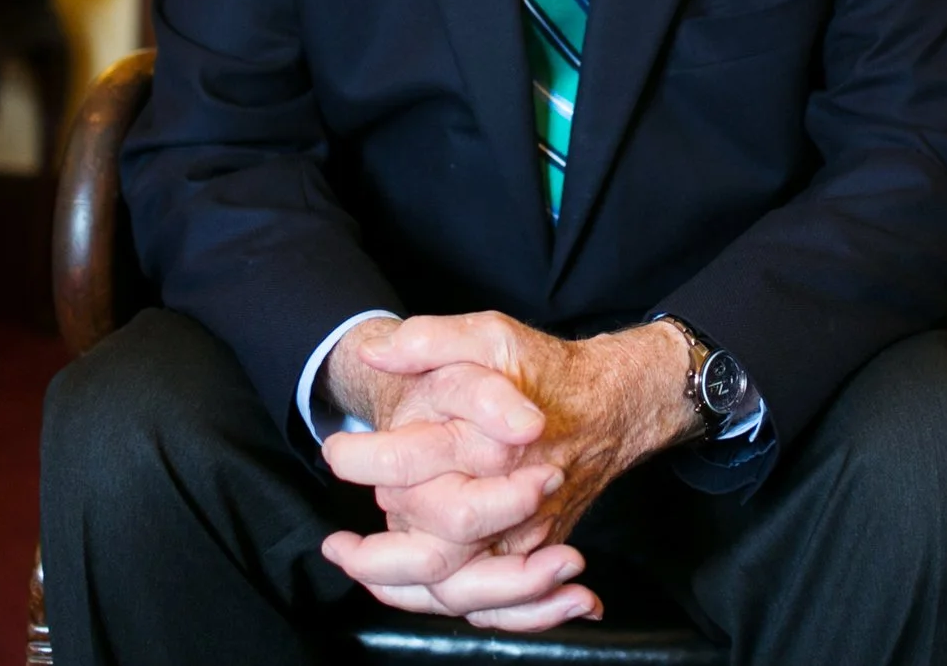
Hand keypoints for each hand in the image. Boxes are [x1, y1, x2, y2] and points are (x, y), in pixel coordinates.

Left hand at [326, 314, 697, 595]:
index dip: (361, 460)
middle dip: (376, 553)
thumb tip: (376, 352)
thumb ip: (431, 339)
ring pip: (461, 592)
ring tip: (357, 570)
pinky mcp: (537, 554)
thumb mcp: (491, 336)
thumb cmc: (546, 372)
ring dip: (402, 589)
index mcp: (490, 442)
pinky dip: (446, 610)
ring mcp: (527, 535)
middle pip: (433, 550)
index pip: (408, 464)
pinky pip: (497, 608)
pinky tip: (412, 594)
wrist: (611, 406)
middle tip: (339, 544)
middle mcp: (511, 499)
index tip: (335, 453)